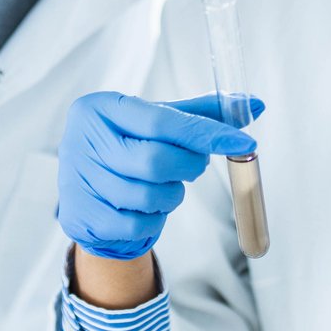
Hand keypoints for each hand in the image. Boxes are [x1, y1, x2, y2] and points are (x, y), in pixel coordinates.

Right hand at [56, 92, 260, 260]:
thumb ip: (202, 114)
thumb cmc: (129, 147)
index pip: (161, 120)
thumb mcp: (157, 123)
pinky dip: (154, 219)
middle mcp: (81, 140)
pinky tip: (147, 208)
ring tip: (165, 185)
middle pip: (156, 161)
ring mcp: (76, 180)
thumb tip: (254, 105)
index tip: (244, 142)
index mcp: (100, 107)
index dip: (206, 133)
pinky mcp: (80, 216)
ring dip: (171, 196)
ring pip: (148, 197)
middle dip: (188, 167)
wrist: (88, 191)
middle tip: (194, 165)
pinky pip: (137, 224)